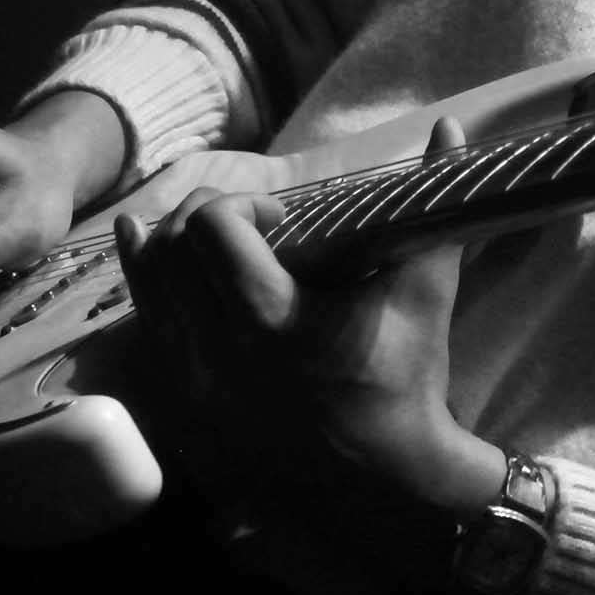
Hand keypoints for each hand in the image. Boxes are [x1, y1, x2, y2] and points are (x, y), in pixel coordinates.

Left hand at [116, 117, 503, 519]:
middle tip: (253, 223)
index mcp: (274, 323)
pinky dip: (145, 278)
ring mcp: (196, 382)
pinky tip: (143, 243)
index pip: (214, 228)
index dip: (244, 204)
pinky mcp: (187, 398)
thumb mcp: (425, 286)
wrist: (388, 468)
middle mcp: (221, 355)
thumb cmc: (409, 373)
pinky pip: (145, 322)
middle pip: (172, 246)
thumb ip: (431, 200)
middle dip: (207, 216)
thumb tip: (451, 125)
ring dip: (172, 243)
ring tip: (211, 232)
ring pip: (148, 282)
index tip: (284, 217)